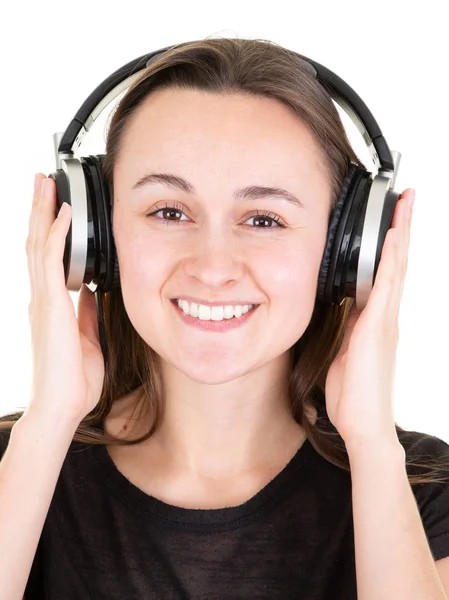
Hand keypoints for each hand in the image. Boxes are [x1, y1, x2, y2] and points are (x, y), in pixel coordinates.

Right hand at [26, 174, 105, 425]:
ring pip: (39, 245)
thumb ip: (87, 312)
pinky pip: (52, 262)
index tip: (55, 205)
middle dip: (40, 210)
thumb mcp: (88, 336)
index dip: (48, 229)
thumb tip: (92, 290)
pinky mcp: (50, 306)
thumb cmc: (73, 378)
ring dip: (43, 212)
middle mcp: (42, 297)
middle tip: (42, 181)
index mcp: (51, 304)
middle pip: (37, 243)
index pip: (47, 257)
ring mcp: (43, 300)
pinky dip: (57, 235)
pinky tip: (64, 215)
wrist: (62, 405)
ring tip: (45, 184)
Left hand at [324, 188, 414, 449]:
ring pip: (396, 268)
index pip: (388, 272)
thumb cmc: (352, 393)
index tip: (395, 217)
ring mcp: (385, 321)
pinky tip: (391, 238)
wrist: (363, 424)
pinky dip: (389, 260)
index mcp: (377, 319)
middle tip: (409, 197)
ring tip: (407, 204)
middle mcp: (386, 315)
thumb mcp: (343, 351)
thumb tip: (341, 307)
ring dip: (400, 234)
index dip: (393, 244)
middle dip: (403, 228)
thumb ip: (345, 327)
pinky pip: (384, 286)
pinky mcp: (377, 328)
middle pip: (398, 262)